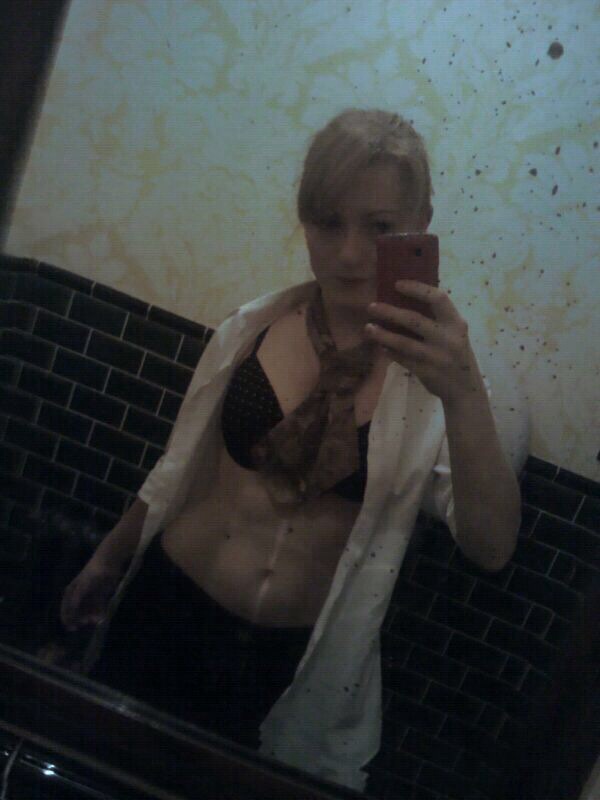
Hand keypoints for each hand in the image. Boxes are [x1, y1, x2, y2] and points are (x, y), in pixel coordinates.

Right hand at [60, 555, 121, 631]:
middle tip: (87, 623)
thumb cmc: (92, 573)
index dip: (68, 619)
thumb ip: (77, 598)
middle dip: (82, 619)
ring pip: (89, 611)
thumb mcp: (82, 586)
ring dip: (91, 617)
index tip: (73, 628)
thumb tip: (72, 609)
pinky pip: (98, 608)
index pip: (66, 609)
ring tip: (97, 621)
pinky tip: (102, 617)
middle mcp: (79, 596)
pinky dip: (99, 613)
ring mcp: (90, 596)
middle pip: (78, 612)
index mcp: (71, 592)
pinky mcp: (100, 596)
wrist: (107, 563)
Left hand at [365, 280, 485, 403]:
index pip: (438, 298)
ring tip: (368, 328)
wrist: (466, 389)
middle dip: (389, 312)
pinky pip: (403, 359)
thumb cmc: (456, 354)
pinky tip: (380, 347)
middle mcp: (448, 338)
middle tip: (371, 306)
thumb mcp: (454, 333)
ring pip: (404, 343)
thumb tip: (404, 299)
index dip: (417, 289)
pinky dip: (390, 352)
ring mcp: (437, 357)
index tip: (397, 284)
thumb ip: (438, 319)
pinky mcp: (427, 372)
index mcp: (456, 323)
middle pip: (414, 320)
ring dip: (383, 335)